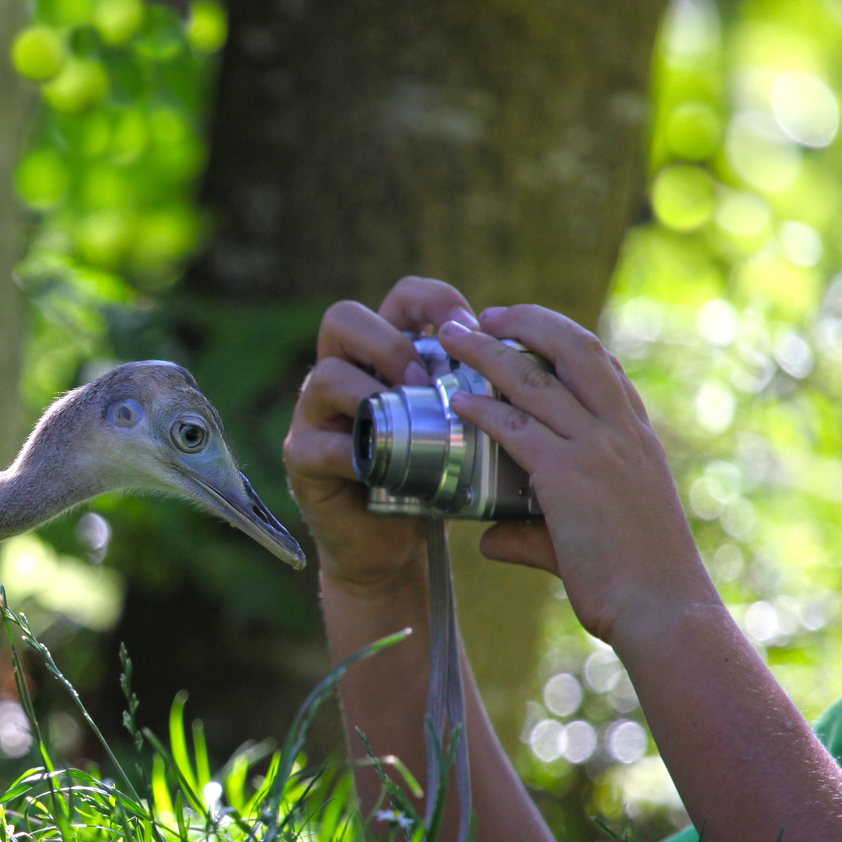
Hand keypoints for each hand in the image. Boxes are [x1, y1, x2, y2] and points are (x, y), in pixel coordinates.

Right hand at [283, 277, 477, 593]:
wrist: (391, 544)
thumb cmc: (432, 478)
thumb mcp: (461, 426)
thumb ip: (483, 393)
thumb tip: (538, 366)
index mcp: (385, 353)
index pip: (401, 298)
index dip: (433, 302)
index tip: (468, 329)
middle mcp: (343, 371)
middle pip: (344, 318)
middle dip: (389, 343)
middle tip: (423, 380)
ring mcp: (316, 413)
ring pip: (326, 374)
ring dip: (370, 394)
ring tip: (404, 421)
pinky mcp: (303, 458)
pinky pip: (319, 444)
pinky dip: (353, 454)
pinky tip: (381, 472)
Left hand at [438, 305, 717, 643]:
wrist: (663, 610)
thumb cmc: (636, 585)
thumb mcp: (591, 540)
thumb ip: (533, 533)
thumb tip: (488, 539)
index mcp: (639, 439)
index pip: (605, 370)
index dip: (566, 342)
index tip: (531, 330)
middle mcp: (622, 432)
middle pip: (576, 349)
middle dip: (529, 322)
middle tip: (488, 314)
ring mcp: (597, 450)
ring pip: (536, 380)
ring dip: (489, 353)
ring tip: (455, 336)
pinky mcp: (569, 476)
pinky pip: (516, 428)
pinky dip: (482, 409)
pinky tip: (455, 400)